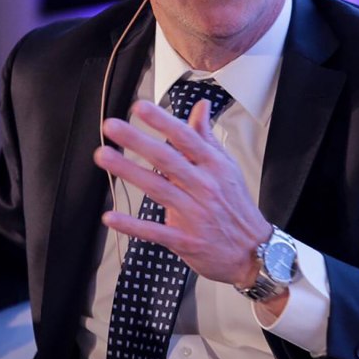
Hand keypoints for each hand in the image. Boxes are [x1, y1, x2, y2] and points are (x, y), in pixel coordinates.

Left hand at [94, 99, 271, 286]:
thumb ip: (206, 137)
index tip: (140, 108)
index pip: (186, 138)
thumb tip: (200, 106)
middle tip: (112, 127)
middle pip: (167, 159)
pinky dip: (132, 225)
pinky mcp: (186, 241)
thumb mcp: (226, 167)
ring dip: (129, 172)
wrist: (255, 252)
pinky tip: (111, 216)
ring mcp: (194, 214)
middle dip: (138, 141)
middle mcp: (204, 187)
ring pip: (158, 189)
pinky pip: (155, 231)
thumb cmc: (236, 206)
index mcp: (214, 166)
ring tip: (104, 156)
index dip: (162, 121)